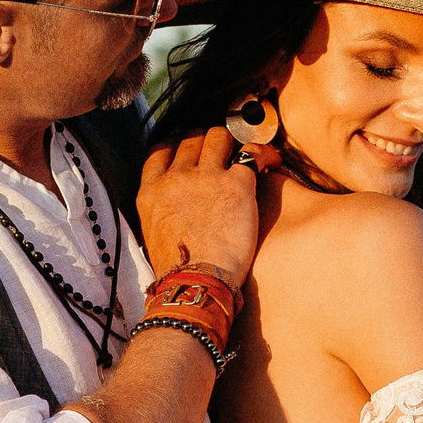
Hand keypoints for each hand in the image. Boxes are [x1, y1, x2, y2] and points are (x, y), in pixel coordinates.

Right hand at [139, 128, 260, 288]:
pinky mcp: (236, 184)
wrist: (196, 285)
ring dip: (233, 143)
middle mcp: (175, 178)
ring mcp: (205, 178)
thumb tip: (178, 206)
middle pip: (192, 138)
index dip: (179, 144)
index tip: (193, 149)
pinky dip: (264, 153)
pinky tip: (271, 160)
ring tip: (245, 155)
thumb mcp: (154, 235)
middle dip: (208, 142)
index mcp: (151, 192)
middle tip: (223, 152)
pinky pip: (253, 153)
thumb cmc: (180, 272)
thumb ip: (162, 210)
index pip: (161, 149)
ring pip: (220, 137)